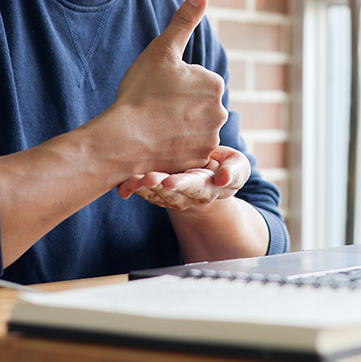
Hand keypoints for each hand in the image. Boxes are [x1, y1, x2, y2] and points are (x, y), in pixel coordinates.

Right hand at [95, 0, 226, 175]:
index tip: (159, 89)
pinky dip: (176, 147)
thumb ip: (184, 20)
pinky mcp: (199, 159)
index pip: (195, 80)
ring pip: (193, 127)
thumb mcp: (162, 50)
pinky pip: (188, 149)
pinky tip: (159, 143)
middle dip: (179, 106)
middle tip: (154, 108)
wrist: (123, 137)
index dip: (174, 84)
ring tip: (155, 126)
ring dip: (178, 127)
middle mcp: (220, 111)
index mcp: (214, 82)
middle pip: (197, 105)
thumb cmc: (140, 90)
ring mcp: (210, 138)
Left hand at [117, 145, 249, 210]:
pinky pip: (143, 191)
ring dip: (141, 187)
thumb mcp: (238, 167)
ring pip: (154, 194)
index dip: (183, 184)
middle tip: (146, 177)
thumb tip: (224, 178)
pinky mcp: (157, 190)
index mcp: (207, 187)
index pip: (194, 187)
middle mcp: (186, 194)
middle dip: (157, 186)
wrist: (210, 177)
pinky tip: (122, 182)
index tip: (170, 181)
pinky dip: (132, 188)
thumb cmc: (226, 167)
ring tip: (131, 179)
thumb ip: (234, 171)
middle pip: (170, 193)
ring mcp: (170, 194)